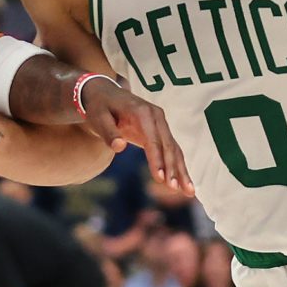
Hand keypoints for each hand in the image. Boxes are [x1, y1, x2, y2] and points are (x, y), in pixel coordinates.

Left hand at [79, 80, 193, 193]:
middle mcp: (157, 116)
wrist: (104, 95)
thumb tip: (119, 147)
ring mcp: (161, 124)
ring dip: (181, 170)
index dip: (157, 160)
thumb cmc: (99, 107)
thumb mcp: (98, 118)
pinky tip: (184, 184)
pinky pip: (172, 151)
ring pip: (174, 149)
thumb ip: (108, 132)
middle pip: (168, 146)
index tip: (159, 178)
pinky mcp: (160, 132)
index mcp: (143, 112)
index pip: (153, 140)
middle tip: (175, 188)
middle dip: (173, 168)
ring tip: (188, 191)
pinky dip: (178, 167)